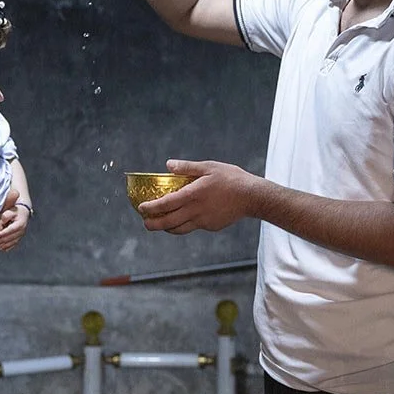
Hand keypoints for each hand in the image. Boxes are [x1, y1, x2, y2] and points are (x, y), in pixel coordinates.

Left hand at [0, 190, 29, 251]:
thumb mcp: (11, 211)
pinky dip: (9, 247)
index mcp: (20, 224)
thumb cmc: (16, 212)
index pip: (12, 229)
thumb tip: (1, 223)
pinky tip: (4, 249)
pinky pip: (15, 244)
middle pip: (12, 237)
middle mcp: (22, 231)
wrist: (23, 213)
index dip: (4, 233)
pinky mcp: (19, 237)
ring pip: (13, 242)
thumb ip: (6, 216)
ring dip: (6, 245)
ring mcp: (21, 235)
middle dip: (3, 240)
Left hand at [136, 158, 256, 233]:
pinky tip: (183, 218)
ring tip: (160, 223)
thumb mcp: (208, 167)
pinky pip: (193, 227)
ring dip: (166, 228)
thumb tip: (168, 165)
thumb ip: (187, 167)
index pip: (165, 204)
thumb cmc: (231, 178)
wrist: (252, 196)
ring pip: (179, 229)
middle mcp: (195, 210)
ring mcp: (203, 221)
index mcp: (193, 194)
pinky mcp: (211, 226)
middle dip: (153, 224)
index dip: (150, 207)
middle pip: (168, 222)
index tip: (141, 208)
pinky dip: (183, 225)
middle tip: (145, 222)